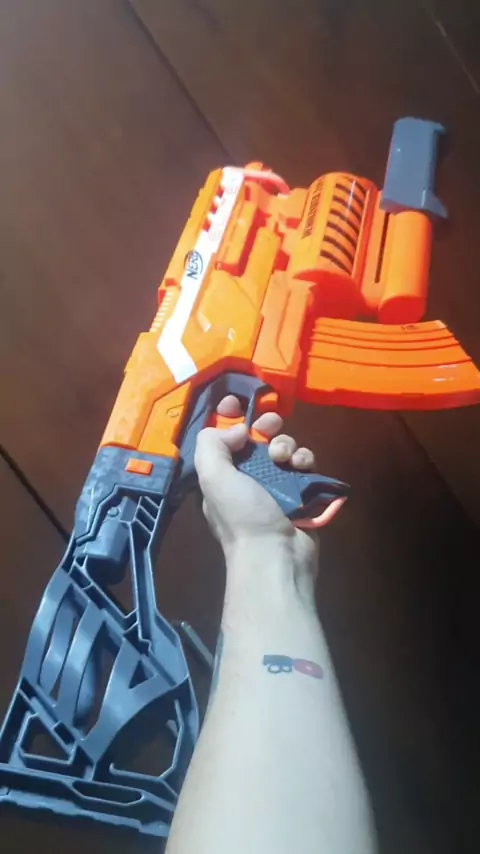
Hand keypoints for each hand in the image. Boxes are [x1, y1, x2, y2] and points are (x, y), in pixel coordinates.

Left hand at [194, 395, 319, 572]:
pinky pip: (305, 466)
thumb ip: (212, 444)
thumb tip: (236, 429)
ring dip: (287, 444)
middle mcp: (248, 480)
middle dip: (265, 427)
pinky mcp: (303, 494)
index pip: (224, 439)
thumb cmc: (242, 515)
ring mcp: (277, 487)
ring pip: (284, 450)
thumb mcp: (213, 477)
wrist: (277, 555)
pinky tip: (302, 466)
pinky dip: (305, 460)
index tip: (239, 402)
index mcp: (223, 477)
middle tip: (271, 424)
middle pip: (258, 440)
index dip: (230, 418)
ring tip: (285, 457)